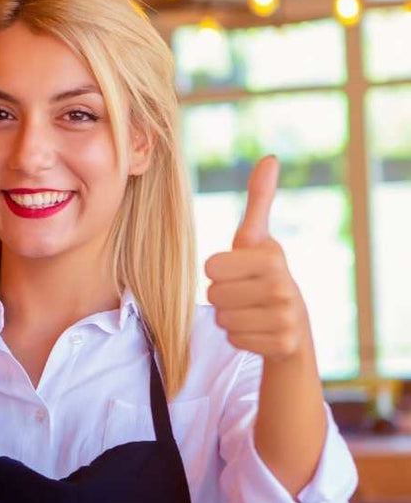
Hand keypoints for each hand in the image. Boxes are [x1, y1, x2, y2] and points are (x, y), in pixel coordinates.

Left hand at [204, 155, 310, 362]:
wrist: (293, 323)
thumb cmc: (263, 275)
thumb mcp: (257, 238)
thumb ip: (258, 200)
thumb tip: (269, 158)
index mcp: (271, 257)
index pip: (210, 266)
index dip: (218, 271)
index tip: (239, 271)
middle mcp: (283, 286)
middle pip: (212, 294)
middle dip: (222, 296)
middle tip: (245, 294)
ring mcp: (285, 318)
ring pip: (221, 319)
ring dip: (229, 317)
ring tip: (251, 310)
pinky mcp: (282, 344)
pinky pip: (234, 339)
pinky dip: (240, 337)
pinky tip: (258, 329)